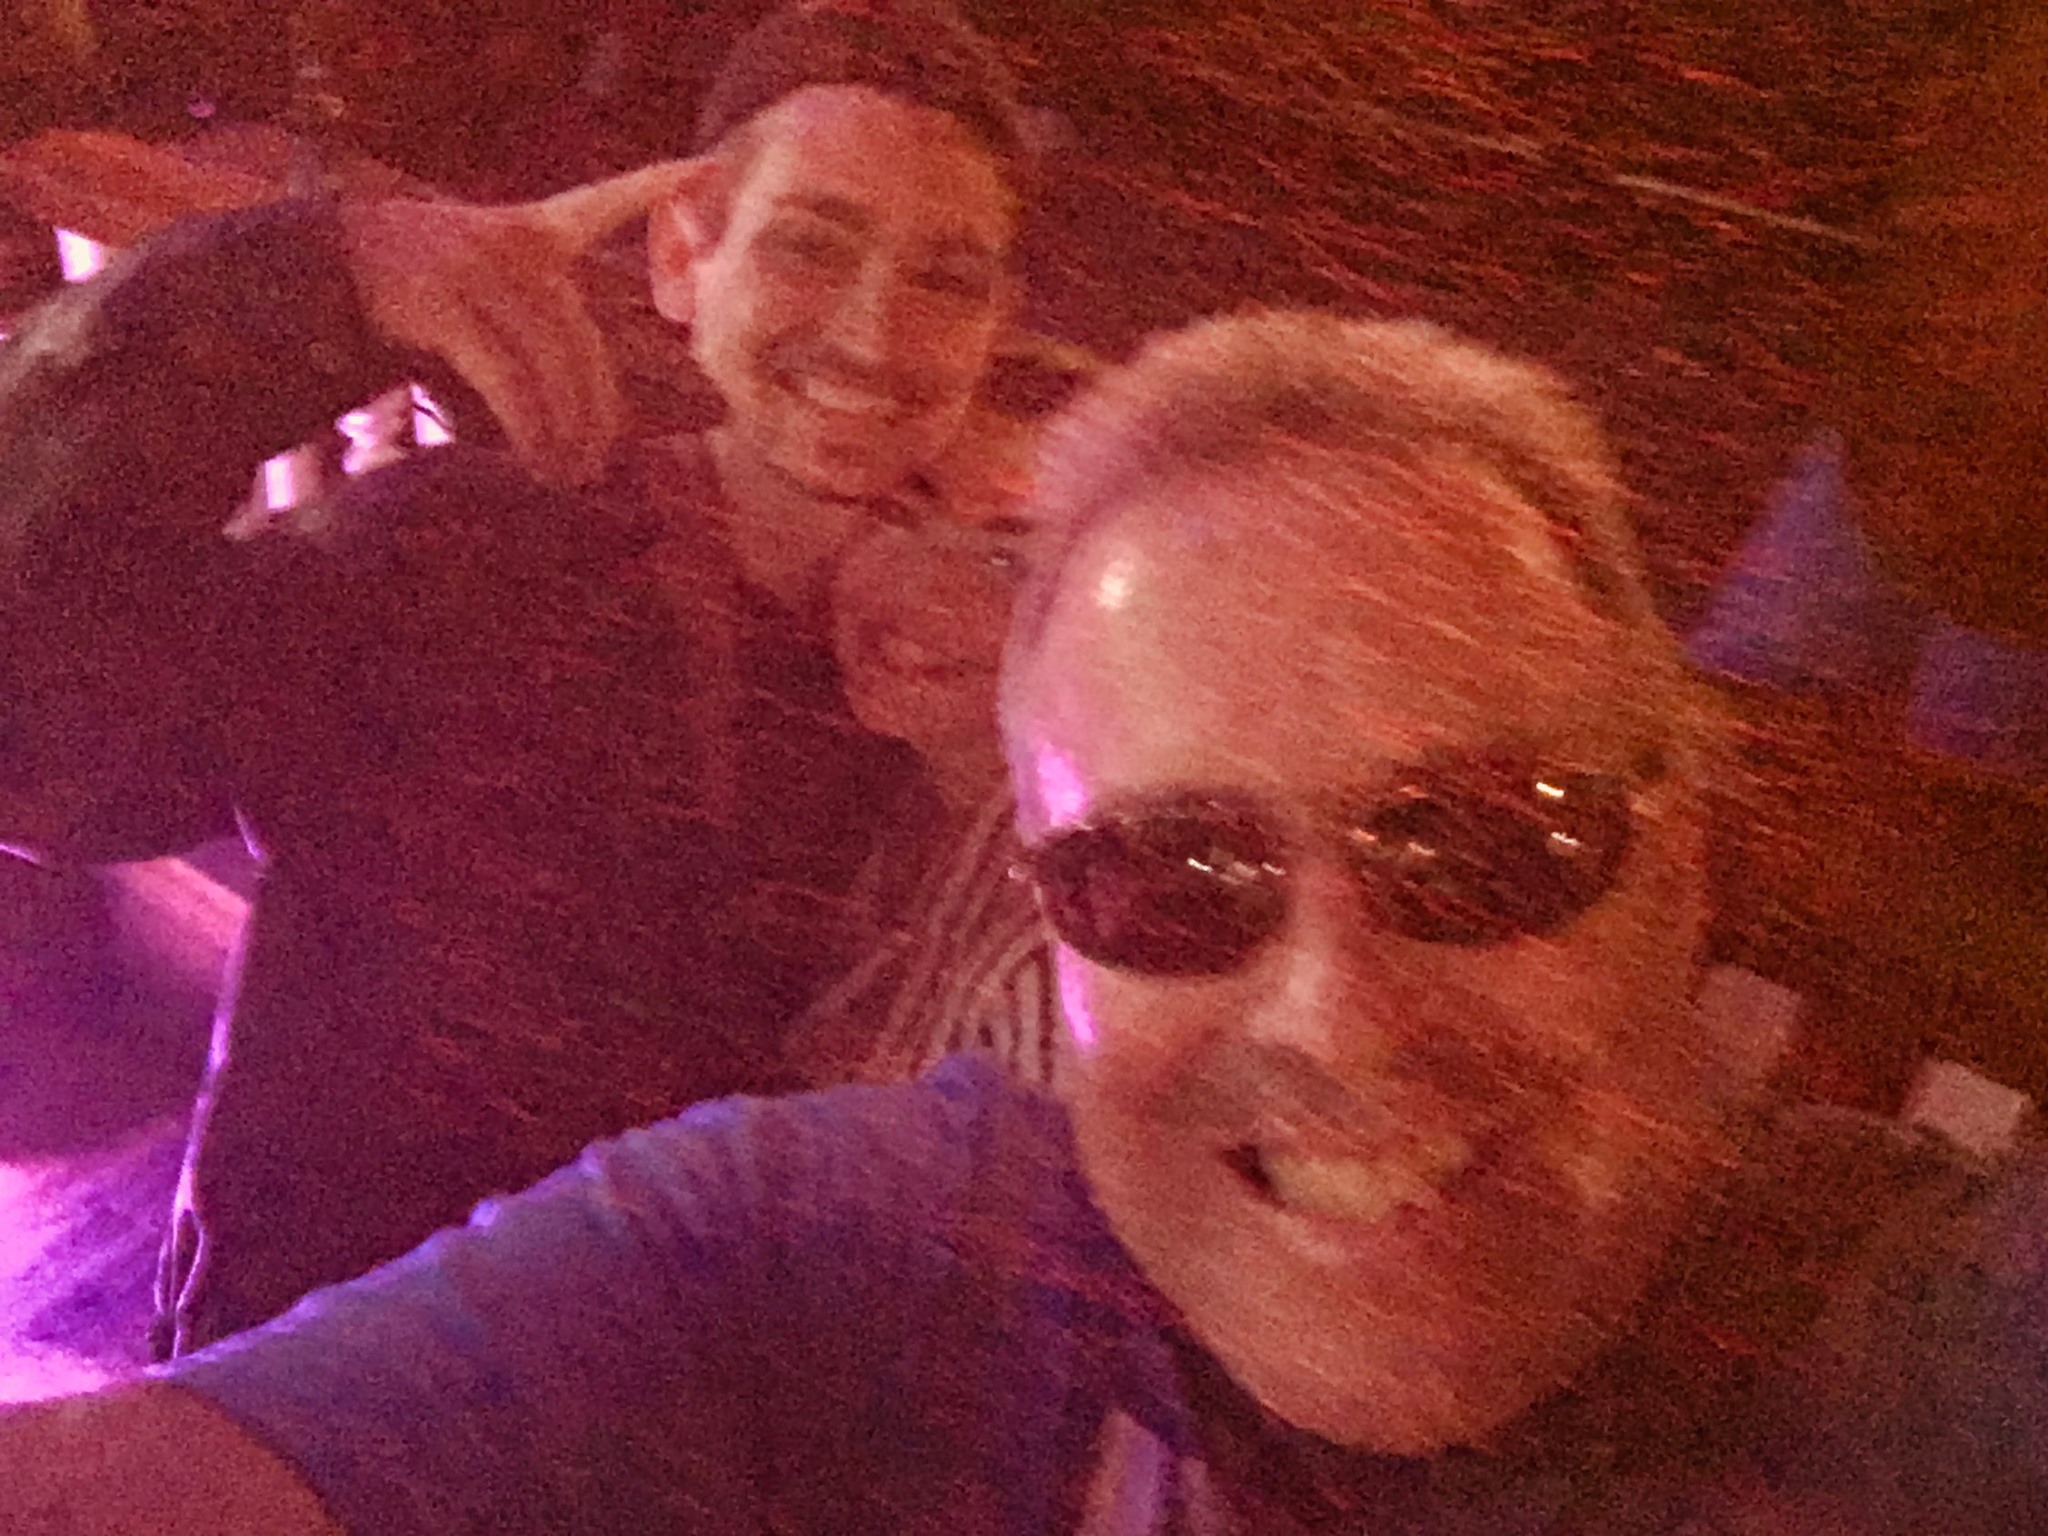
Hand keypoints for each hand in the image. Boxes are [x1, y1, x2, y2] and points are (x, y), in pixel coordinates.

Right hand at [342, 161, 701, 487]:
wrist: (323, 270)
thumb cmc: (418, 300)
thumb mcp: (487, 297)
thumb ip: (540, 332)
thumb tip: (593, 421)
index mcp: (531, 231)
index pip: (600, 204)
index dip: (653, 184)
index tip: (706, 165)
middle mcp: (514, 245)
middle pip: (582, 343)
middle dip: (597, 414)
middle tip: (597, 468)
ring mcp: (479, 269)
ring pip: (549, 368)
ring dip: (563, 433)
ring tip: (566, 477)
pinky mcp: (446, 303)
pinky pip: (507, 377)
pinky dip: (527, 426)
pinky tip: (537, 458)